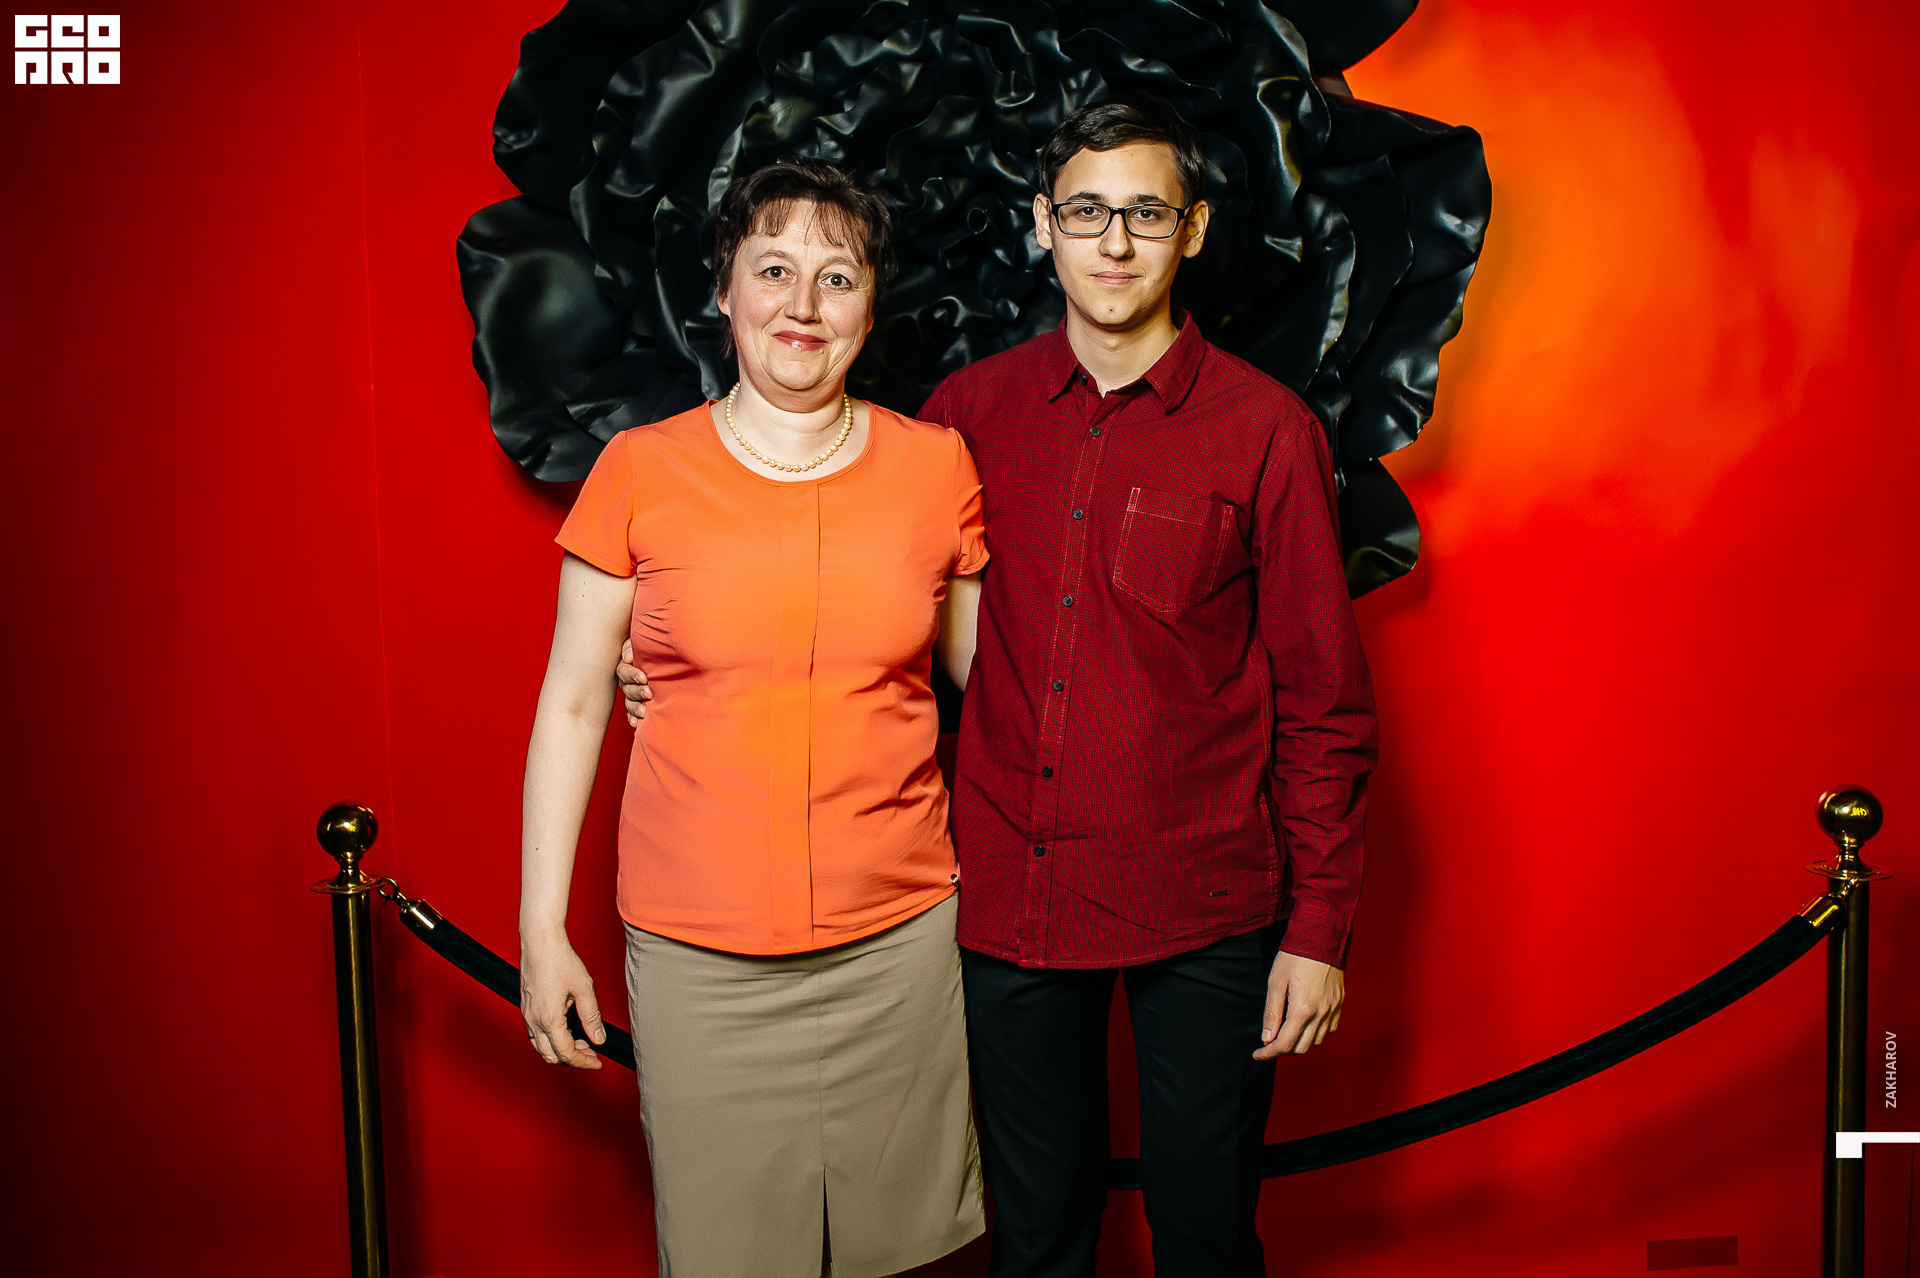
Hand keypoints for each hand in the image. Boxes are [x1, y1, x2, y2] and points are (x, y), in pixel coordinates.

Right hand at [519, 933, 606, 1069]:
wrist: (539, 941)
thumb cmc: (559, 959)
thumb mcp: (584, 988)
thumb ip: (592, 1017)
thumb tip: (599, 1038)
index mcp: (549, 1019)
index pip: (566, 1053)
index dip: (584, 1062)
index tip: (597, 1062)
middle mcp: (534, 1020)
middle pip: (551, 1056)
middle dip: (573, 1059)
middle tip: (592, 1054)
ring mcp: (527, 1015)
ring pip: (541, 1047)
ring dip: (561, 1051)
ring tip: (582, 1043)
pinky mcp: (526, 1008)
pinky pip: (536, 1035)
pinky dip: (552, 1040)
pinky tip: (567, 1031)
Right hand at [616, 639, 651, 726]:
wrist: (662, 662)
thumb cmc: (652, 650)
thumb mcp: (641, 645)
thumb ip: (633, 647)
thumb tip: (629, 657)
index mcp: (626, 667)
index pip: (624, 671)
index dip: (632, 675)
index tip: (644, 678)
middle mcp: (626, 682)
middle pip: (627, 689)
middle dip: (637, 692)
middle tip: (649, 694)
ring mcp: (631, 694)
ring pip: (629, 702)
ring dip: (635, 707)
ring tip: (643, 712)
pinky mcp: (637, 704)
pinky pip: (631, 713)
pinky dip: (633, 718)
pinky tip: (635, 723)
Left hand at [1254, 949, 1343, 1058]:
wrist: (1321, 936)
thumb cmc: (1295, 957)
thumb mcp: (1275, 982)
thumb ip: (1272, 1013)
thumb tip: (1267, 1038)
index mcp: (1303, 1010)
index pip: (1285, 1044)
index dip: (1269, 1053)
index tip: (1257, 1054)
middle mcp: (1321, 1014)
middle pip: (1301, 1047)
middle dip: (1283, 1050)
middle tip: (1268, 1043)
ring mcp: (1333, 1009)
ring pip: (1316, 1041)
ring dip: (1299, 1042)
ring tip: (1284, 1033)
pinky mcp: (1339, 1003)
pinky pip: (1329, 1029)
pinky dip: (1315, 1033)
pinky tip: (1304, 1024)